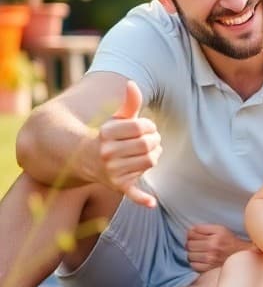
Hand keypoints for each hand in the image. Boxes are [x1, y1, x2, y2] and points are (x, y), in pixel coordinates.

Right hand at [96, 80, 160, 207]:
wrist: (85, 160)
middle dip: (155, 141)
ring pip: (150, 162)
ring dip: (155, 155)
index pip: (143, 126)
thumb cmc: (108, 135)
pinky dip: (141, 198)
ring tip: (149, 152)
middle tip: (151, 141)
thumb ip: (129, 103)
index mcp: (106, 133)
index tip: (147, 128)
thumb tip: (132, 83)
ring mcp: (112, 171)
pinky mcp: (117, 186)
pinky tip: (152, 203)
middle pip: (148, 144)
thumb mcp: (117, 118)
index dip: (150, 126)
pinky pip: (131, 193)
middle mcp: (107, 153)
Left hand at [186, 224, 250, 271]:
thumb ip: (204, 228)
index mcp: (215, 235)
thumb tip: (190, 230)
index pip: (192, 233)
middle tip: (197, 244)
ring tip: (199, 252)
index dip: (191, 234)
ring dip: (192, 254)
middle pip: (189, 245)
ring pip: (189, 256)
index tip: (194, 236)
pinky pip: (193, 266)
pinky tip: (200, 260)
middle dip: (191, 244)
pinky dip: (195, 263)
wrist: (240, 255)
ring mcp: (210, 259)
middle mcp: (212, 247)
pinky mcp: (209, 268)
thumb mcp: (220, 229)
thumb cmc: (229, 241)